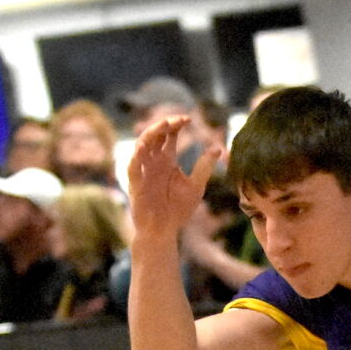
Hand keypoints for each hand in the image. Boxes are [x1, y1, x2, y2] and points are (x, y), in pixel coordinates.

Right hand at [129, 116, 219, 241]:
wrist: (164, 230)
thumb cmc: (177, 210)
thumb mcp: (196, 186)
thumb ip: (204, 167)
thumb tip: (217, 147)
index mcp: (167, 160)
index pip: (169, 135)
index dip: (176, 124)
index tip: (189, 118)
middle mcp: (154, 162)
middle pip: (155, 135)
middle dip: (165, 124)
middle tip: (178, 119)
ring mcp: (144, 171)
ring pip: (142, 145)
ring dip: (151, 133)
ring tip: (164, 124)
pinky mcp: (135, 183)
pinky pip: (133, 166)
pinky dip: (137, 155)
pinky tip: (144, 145)